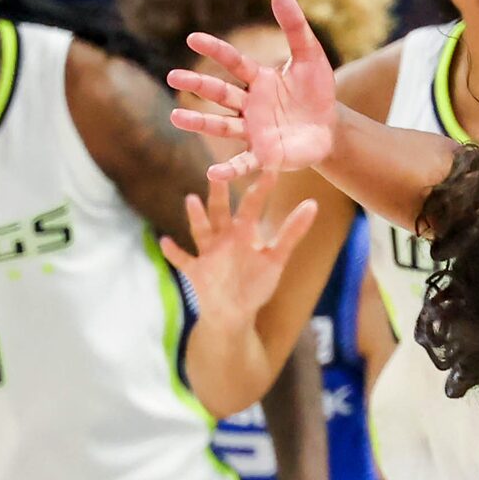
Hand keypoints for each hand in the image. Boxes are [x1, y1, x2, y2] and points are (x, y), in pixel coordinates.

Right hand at [158, 174, 318, 324]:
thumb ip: (293, 232)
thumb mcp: (277, 257)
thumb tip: (314, 204)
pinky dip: (173, 251)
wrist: (233, 313)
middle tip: (217, 172)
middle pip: (219, 210)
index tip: (267, 166)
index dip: (259, 188)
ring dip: (196, 217)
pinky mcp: (195, 271)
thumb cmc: (255, 283)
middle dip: (218, 193)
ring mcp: (207, 253)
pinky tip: (164, 240)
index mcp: (242, 233)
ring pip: (200, 230)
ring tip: (191, 200)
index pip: (250, 205)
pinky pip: (182, 259)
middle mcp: (223, 238)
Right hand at [168, 0, 336, 183]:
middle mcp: (250, 105)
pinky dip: (228, 170)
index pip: (233, 62)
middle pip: (220, 94)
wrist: (331, 129)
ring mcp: (254, 131)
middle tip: (172, 77)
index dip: (215, 49)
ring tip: (175, 118)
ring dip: (199, 123)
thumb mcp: (311, 56)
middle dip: (197, 85)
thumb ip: (295, 27)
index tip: (193, 37)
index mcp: (259, 79)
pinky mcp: (264, 155)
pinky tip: (212, 174)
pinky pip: (243, 163)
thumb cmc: (318, 92)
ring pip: (222, 126)